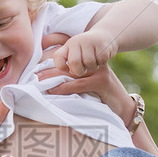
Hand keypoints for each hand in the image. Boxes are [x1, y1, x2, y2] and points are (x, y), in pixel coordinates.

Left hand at [38, 34, 157, 156]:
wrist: (125, 108)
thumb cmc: (102, 98)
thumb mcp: (86, 85)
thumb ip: (72, 79)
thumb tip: (47, 80)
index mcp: (88, 58)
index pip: (68, 48)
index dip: (52, 49)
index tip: (36, 60)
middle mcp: (93, 60)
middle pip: (66, 60)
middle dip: (48, 67)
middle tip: (32, 75)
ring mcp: (98, 69)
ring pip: (70, 71)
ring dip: (52, 78)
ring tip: (37, 83)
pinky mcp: (101, 81)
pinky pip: (78, 84)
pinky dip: (64, 88)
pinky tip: (52, 91)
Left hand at [46, 29, 115, 77]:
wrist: (105, 36)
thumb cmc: (87, 50)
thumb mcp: (75, 53)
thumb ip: (66, 63)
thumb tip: (54, 85)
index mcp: (68, 45)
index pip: (58, 57)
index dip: (61, 67)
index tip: (68, 70)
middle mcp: (77, 41)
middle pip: (74, 62)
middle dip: (79, 71)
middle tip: (83, 71)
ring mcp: (90, 42)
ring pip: (88, 62)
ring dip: (92, 68)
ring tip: (93, 65)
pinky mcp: (102, 45)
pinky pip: (100, 60)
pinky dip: (101, 63)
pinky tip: (101, 60)